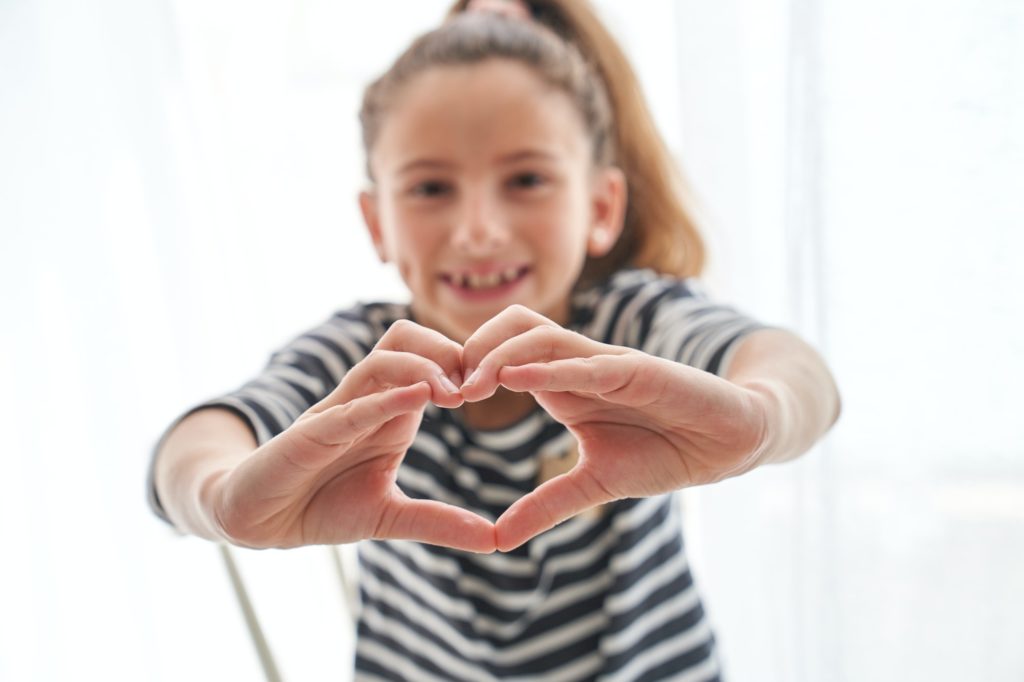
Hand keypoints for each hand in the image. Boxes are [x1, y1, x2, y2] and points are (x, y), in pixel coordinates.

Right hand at [209, 320, 495, 552]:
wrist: (258, 521)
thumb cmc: (321, 507)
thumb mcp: (390, 517)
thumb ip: (439, 522)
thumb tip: (494, 539)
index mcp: (389, 412)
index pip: (429, 361)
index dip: (465, 365)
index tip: (498, 389)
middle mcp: (365, 400)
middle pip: (406, 339)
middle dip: (447, 351)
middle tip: (480, 386)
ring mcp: (336, 412)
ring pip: (379, 361)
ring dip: (421, 369)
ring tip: (455, 395)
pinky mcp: (308, 434)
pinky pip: (347, 407)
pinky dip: (381, 400)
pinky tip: (415, 400)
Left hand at [460, 305, 767, 550]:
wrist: (727, 442)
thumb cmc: (663, 452)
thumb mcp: (593, 485)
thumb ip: (545, 505)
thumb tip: (497, 539)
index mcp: (562, 385)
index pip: (502, 357)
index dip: (466, 371)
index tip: (434, 402)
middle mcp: (578, 365)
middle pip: (512, 330)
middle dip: (471, 351)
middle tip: (443, 391)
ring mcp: (607, 362)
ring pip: (543, 335)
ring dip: (501, 355)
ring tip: (469, 384)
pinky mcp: (640, 369)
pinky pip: (590, 361)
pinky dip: (555, 365)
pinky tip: (522, 376)